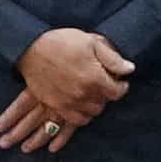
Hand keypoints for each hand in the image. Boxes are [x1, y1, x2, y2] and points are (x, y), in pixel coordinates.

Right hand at [0, 27, 135, 151]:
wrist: (31, 48)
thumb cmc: (62, 41)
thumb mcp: (91, 42)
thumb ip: (112, 59)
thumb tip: (129, 69)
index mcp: (94, 78)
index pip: (117, 92)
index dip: (121, 86)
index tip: (119, 81)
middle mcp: (83, 94)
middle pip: (104, 103)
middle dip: (106, 95)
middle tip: (103, 85)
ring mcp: (68, 102)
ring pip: (91, 113)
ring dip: (94, 105)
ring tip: (92, 94)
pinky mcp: (56, 106)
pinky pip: (75, 120)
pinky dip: (81, 116)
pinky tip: (81, 106)